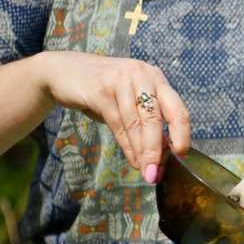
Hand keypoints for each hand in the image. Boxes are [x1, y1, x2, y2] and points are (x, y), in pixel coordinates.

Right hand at [35, 51, 189, 182]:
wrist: (61, 71)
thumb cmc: (103, 91)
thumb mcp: (130, 102)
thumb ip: (147, 123)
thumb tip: (162, 155)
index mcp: (156, 78)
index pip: (177, 108)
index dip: (182, 133)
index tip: (182, 155)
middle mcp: (142, 75)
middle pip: (156, 117)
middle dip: (158, 149)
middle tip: (157, 172)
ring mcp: (121, 80)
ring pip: (136, 123)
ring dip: (142, 151)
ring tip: (146, 171)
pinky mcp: (101, 89)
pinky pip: (118, 123)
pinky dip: (126, 145)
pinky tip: (132, 159)